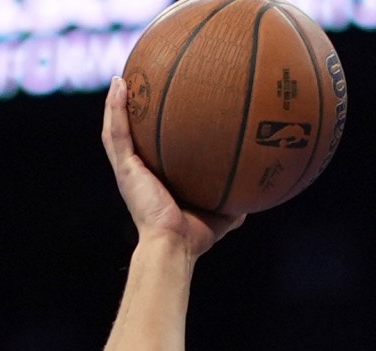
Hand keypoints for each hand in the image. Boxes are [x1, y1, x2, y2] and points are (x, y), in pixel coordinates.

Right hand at [103, 78, 240, 256]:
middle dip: (131, 111)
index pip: (151, 148)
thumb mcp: (224, 213)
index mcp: (156, 179)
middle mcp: (139, 172)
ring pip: (116, 129)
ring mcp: (128, 169)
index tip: (160, 105)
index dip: (152, 129)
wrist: (175, 246)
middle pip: (130, 135)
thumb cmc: (195, 236)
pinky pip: (117, 133)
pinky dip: (115, 108)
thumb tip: (260, 187)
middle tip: (138, 84)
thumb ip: (237, 198)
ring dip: (116, 103)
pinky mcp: (125, 168)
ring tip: (121, 78)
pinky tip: (119, 84)